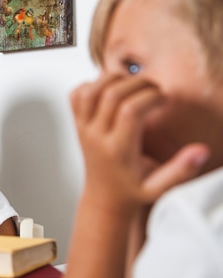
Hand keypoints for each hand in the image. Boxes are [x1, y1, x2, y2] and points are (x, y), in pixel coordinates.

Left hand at [70, 74, 208, 213]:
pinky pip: (76, 95)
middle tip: (153, 89)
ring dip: (113, 79)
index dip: (151, 97)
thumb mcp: (160, 187)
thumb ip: (181, 170)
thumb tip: (201, 151)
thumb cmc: (133, 191)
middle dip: (137, 83)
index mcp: (118, 151)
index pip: (130, 111)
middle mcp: (97, 137)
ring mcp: (84, 129)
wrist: (104, 197)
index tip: (164, 100)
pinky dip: (92, 85)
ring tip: (134, 85)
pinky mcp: (77, 123)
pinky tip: (110, 91)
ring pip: (90, 91)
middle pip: (111, 95)